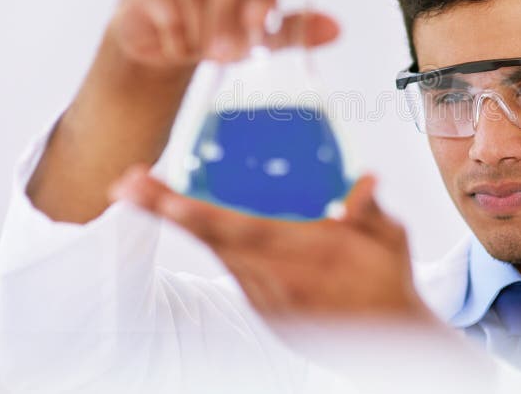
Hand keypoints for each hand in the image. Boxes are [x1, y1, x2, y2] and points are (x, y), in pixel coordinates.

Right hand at [109, 0, 338, 68]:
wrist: (166, 52)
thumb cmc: (221, 34)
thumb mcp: (262, 37)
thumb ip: (295, 30)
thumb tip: (336, 29)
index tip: (263, 22)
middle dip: (231, 9)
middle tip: (232, 52)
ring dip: (204, 26)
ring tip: (208, 55)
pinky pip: (164, 2)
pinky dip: (176, 33)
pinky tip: (180, 48)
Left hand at [109, 166, 432, 321]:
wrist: (388, 338)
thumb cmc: (388, 281)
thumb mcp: (393, 240)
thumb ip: (372, 211)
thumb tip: (364, 182)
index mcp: (309, 260)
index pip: (244, 234)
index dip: (201, 217)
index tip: (164, 198)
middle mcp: (279, 283)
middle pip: (214, 242)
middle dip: (167, 211)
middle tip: (127, 184)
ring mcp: (267, 301)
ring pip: (217, 255)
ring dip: (179, 222)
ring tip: (142, 192)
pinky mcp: (265, 310)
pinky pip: (230, 267)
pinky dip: (205, 240)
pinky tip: (183, 214)